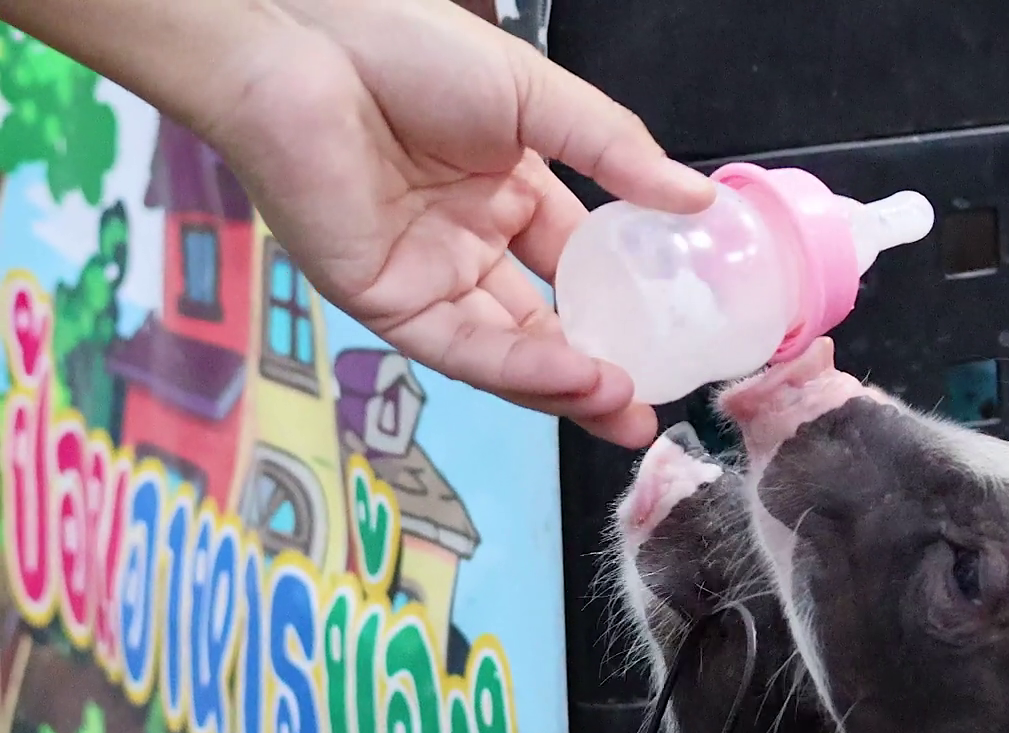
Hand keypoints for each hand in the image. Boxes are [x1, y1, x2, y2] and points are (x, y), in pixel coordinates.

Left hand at [200, 0, 714, 445]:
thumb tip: (700, 200)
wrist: (307, 43)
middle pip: (545, 328)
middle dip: (599, 375)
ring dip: (565, 387)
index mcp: (507, 193)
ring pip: (506, 352)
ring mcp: (427, 277)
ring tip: (623, 410)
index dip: (625, 309)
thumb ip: (618, 156)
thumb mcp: (540, 99)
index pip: (578, 269)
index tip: (674, 341)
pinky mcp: (383, 301)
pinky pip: (461, 348)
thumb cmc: (412, 49)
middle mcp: (468, 244)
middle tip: (649, 412)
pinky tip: (573, 378)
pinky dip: (518, 370)